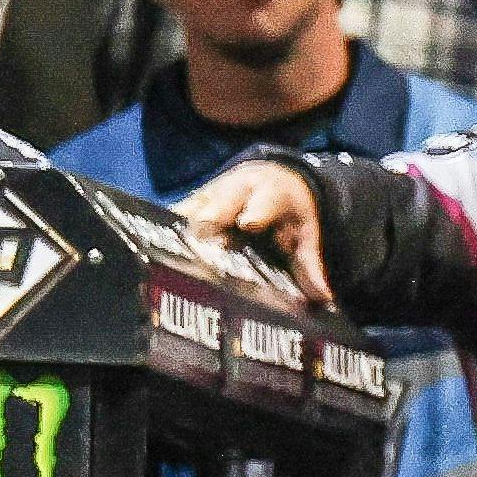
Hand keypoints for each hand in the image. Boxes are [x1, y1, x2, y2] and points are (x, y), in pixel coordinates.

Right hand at [180, 158, 335, 303]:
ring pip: (196, 205)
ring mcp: (213, 193)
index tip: (247, 223)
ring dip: (185, 224)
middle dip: (212, 215)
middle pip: (223, 200)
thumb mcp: (306, 234)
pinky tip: (153, 243)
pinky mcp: (194, 201)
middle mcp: (239, 188)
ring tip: (171, 245)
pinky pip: (179, 213)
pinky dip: (169, 227)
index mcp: (271, 193)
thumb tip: (323, 296)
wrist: (272, 180)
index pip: (265, 201)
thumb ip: (311, 264)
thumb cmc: (289, 213)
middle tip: (201, 232)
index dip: (256, 211)